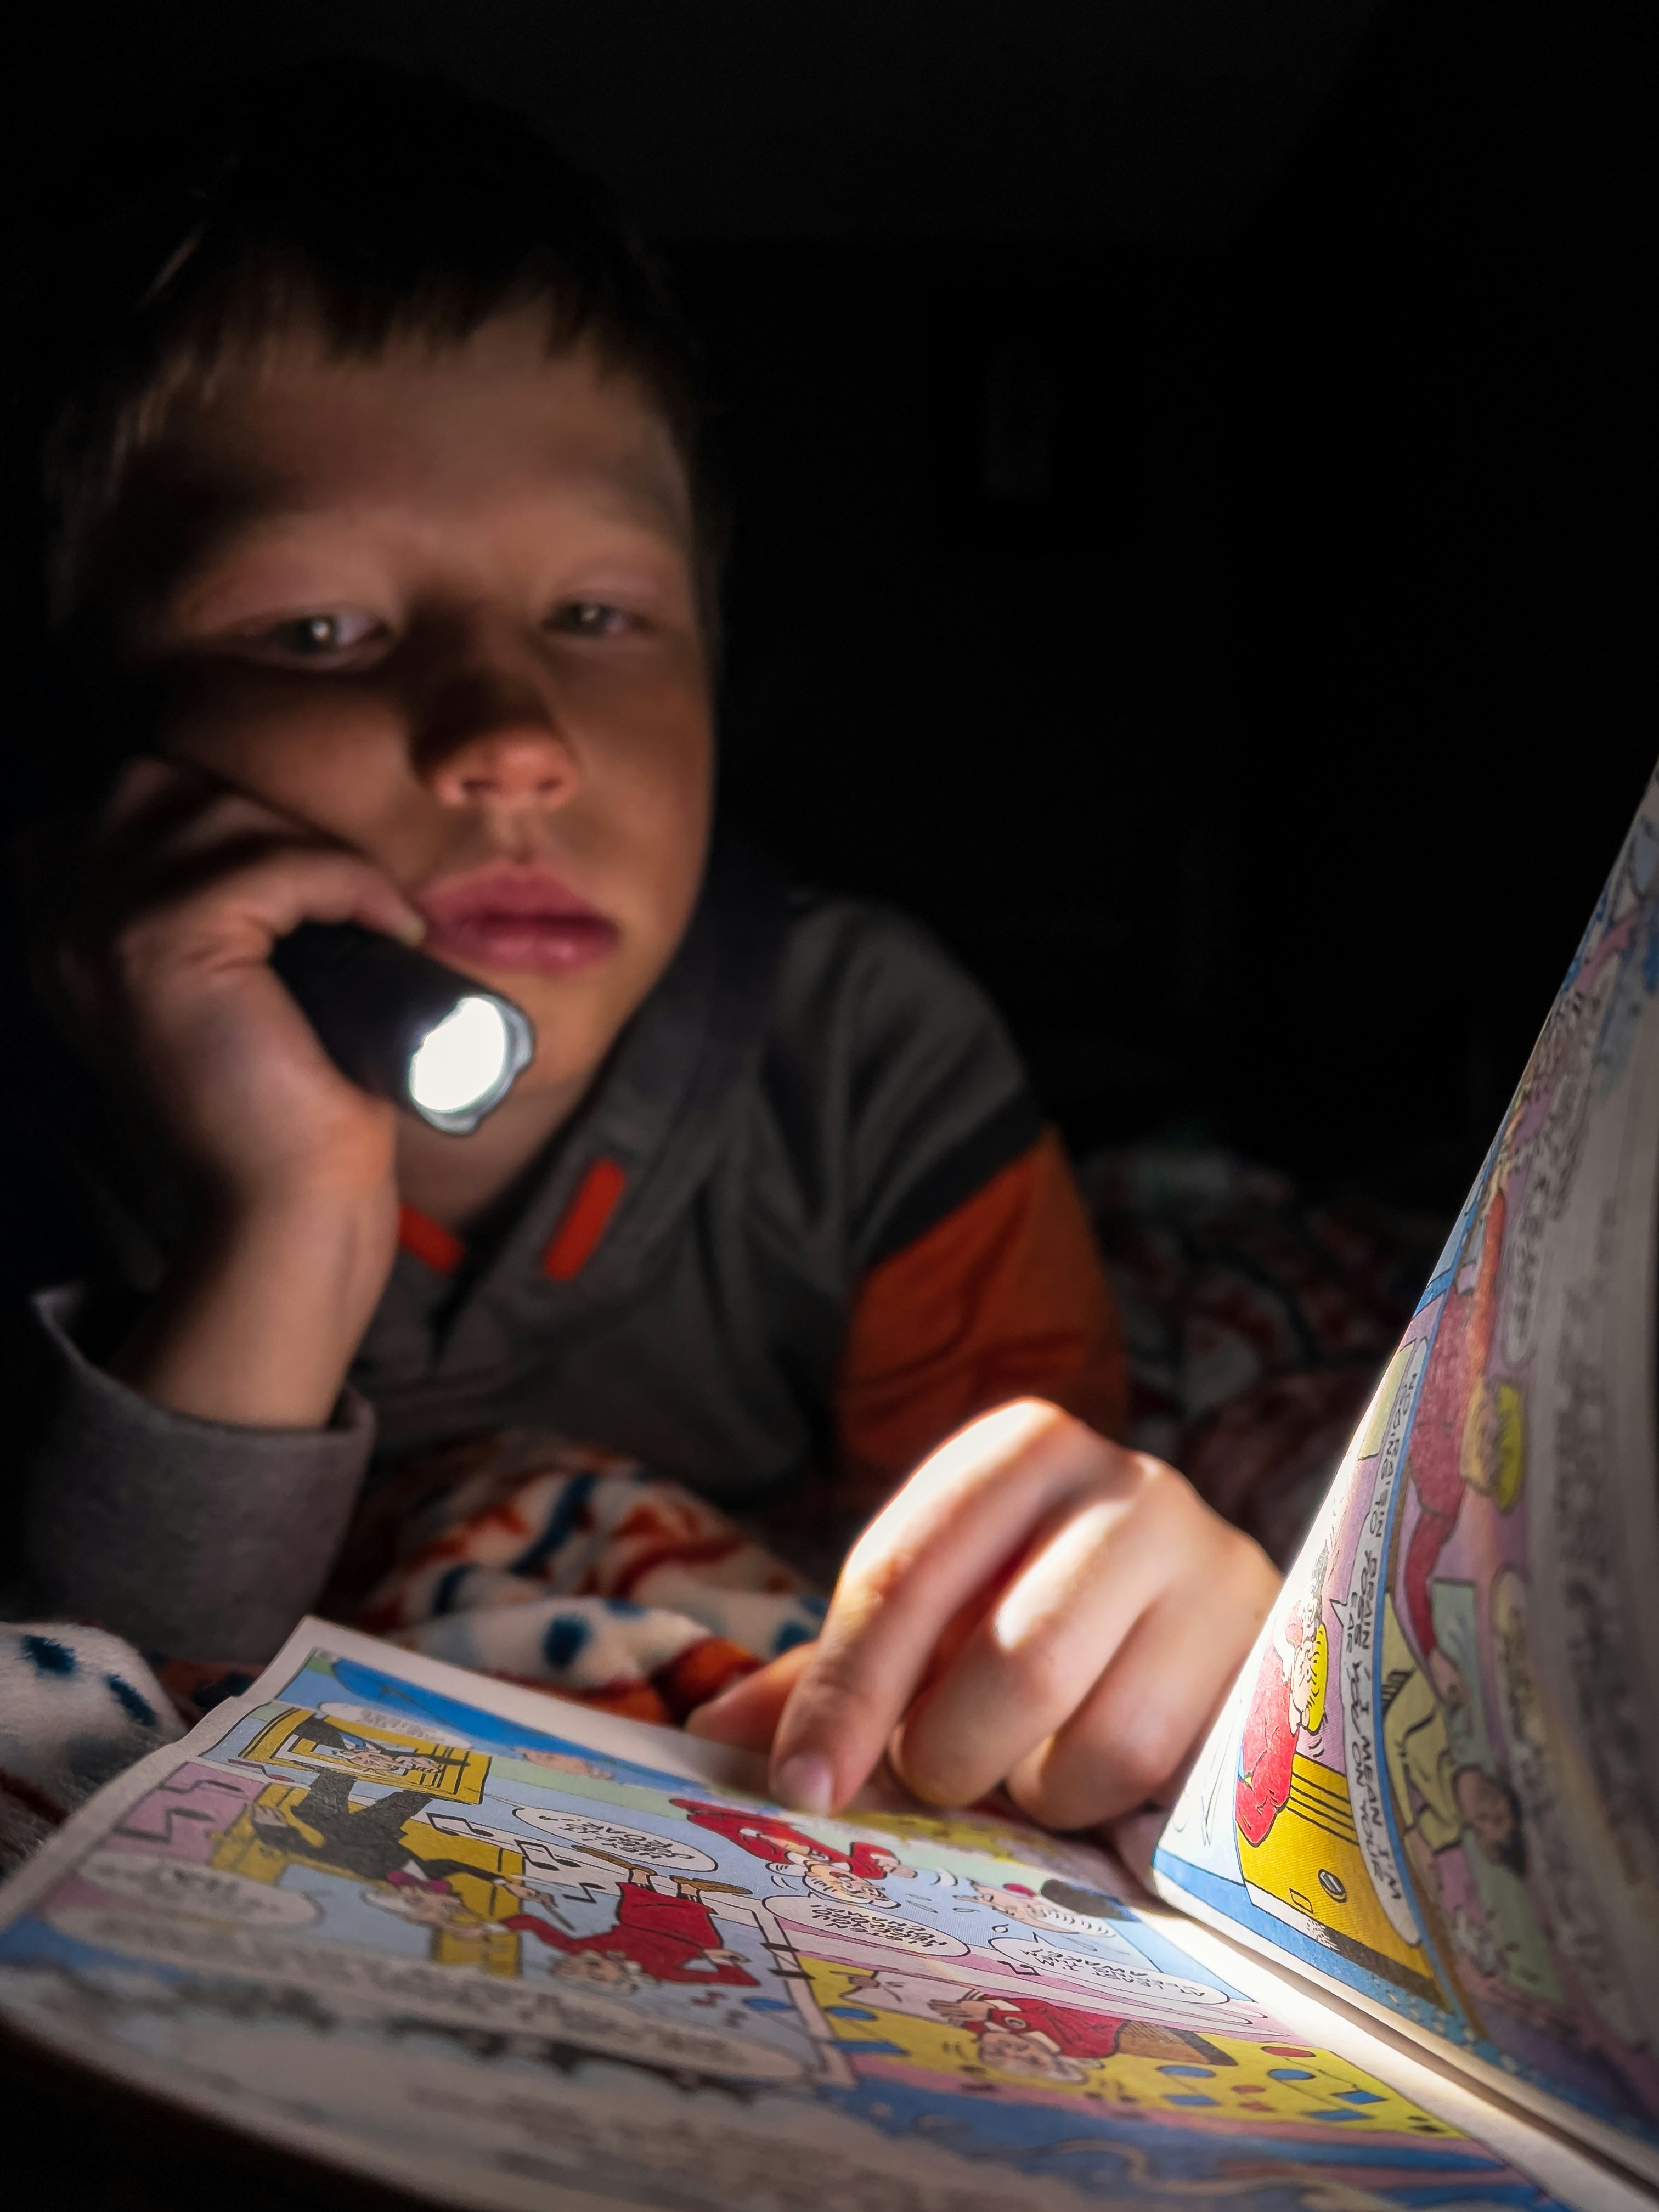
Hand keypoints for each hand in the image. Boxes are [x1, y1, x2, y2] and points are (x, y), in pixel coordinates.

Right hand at [38, 756, 425, 1423]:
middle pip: (156, 783)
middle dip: (255, 816)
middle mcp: (61, 925)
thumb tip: (256, 822)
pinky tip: (389, 925)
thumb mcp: (217, 983)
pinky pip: (273, 865)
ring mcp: (101, 932)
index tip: (290, 872)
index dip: (210, 812)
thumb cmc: (278, 1094)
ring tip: (365, 909)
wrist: (288, 1198)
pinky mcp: (166, 946)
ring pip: (217, 815)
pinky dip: (347, 880)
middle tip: (330, 886)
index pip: (119, 802)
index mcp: (62, 932)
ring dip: (310, 848)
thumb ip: (197, 908)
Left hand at [688, 1400, 1280, 1831]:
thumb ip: (827, 1679)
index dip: (844, 1691)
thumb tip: (704, 1736)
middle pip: (1007, 1661)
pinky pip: (1166, 1778)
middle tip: (940, 1774)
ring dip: (1037, 1786)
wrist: (1205, 1634)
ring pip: (1094, 1736)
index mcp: (1020, 1450)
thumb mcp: (930, 1631)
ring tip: (1035, 1759)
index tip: (803, 1786)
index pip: (903, 1571)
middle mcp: (1127, 1482)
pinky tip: (1106, 1771)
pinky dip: (1107, 1803)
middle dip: (950, 1755)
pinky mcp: (1276, 1661)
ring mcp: (1216, 1565)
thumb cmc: (1038, 1625)